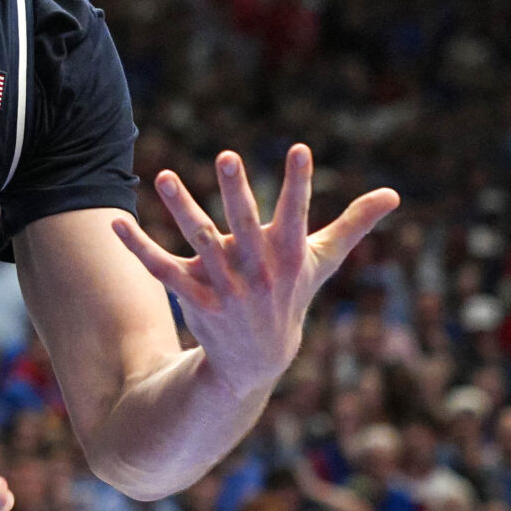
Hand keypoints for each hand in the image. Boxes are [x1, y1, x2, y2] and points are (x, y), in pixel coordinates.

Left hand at [112, 144, 397, 395]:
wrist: (258, 360)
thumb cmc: (292, 295)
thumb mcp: (323, 261)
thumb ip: (354, 224)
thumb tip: (394, 194)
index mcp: (289, 256)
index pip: (297, 214)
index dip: (298, 183)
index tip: (299, 149)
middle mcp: (257, 271)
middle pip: (244, 225)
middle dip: (237, 192)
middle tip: (227, 155)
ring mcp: (224, 286)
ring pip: (199, 241)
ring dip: (181, 209)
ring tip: (164, 176)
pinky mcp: (193, 296)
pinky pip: (161, 268)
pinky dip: (138, 247)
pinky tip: (116, 223)